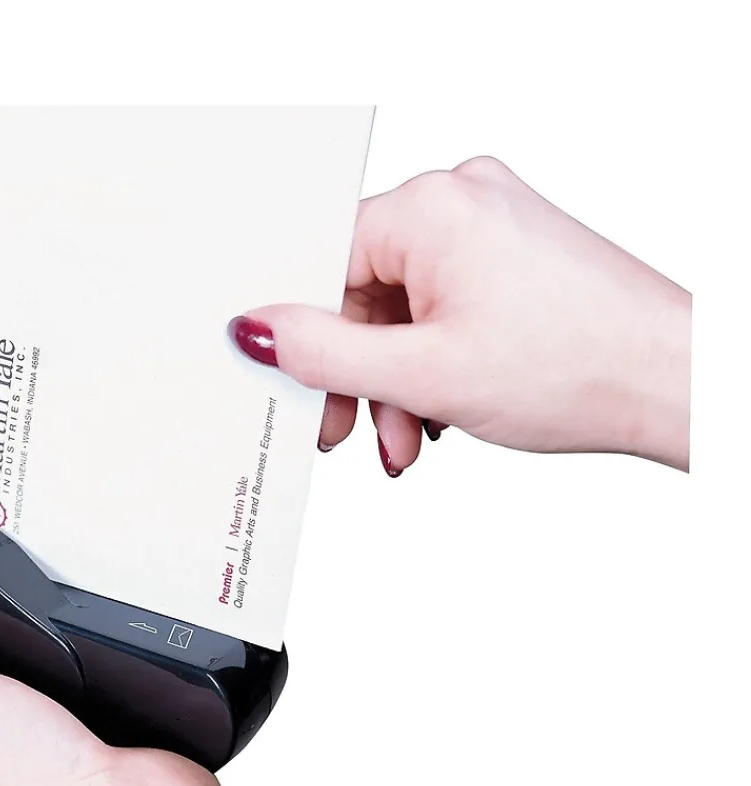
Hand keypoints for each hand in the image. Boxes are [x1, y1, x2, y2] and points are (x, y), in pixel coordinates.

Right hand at [228, 156, 690, 472]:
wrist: (678, 383)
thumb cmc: (578, 368)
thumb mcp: (422, 373)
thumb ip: (322, 352)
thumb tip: (257, 329)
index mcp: (432, 208)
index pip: (325, 262)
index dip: (303, 333)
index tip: (293, 383)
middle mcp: (463, 199)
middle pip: (365, 291)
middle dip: (357, 374)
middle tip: (349, 429)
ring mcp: (493, 224)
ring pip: (404, 307)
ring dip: (396, 380)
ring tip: (409, 436)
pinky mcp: (513, 252)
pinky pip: (442, 305)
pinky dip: (432, 361)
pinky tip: (439, 410)